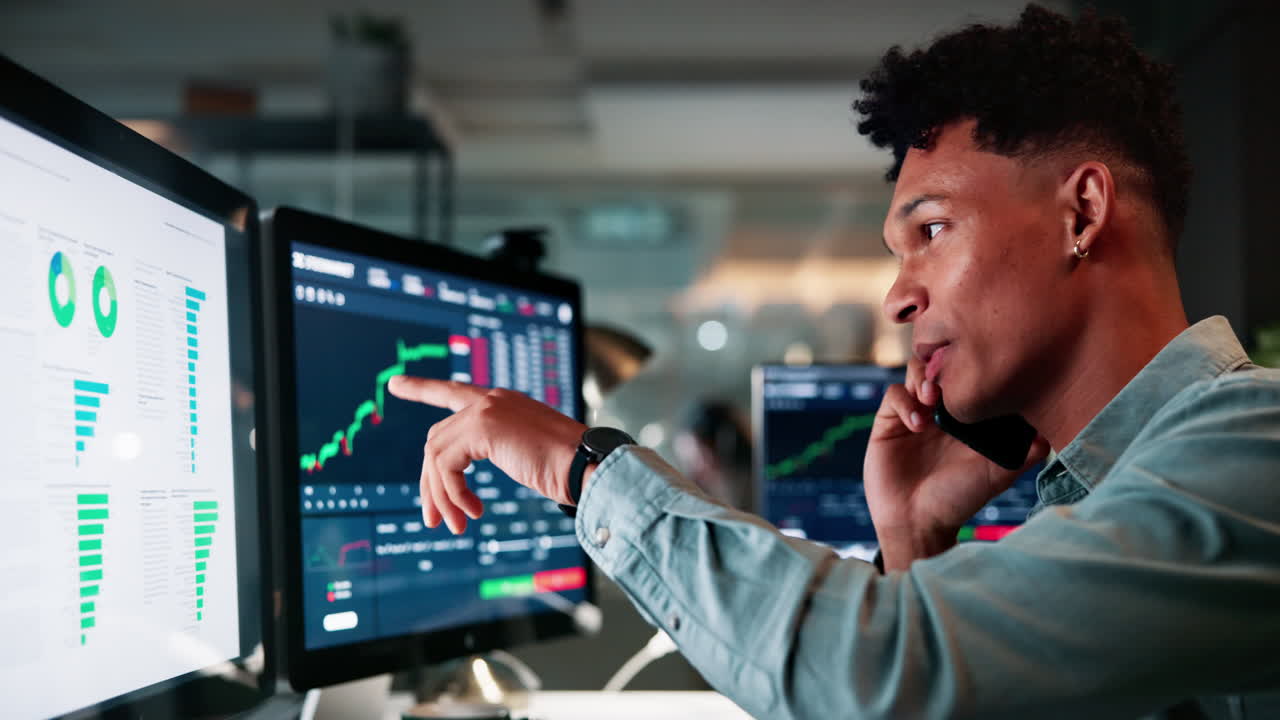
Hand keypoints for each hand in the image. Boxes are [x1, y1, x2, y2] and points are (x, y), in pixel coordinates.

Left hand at [386, 376, 587, 533]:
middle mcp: (491, 399)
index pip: (453, 391)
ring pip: (436, 454)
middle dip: (430, 482)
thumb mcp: (525, 456)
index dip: (423, 388)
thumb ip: (497, 452)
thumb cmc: (568, 469)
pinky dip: (453, 494)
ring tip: (457, 525)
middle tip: (432, 519)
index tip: (395, 384)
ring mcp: (486, 408)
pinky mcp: (483, 425)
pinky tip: (472, 513)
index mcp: (502, 402)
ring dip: (442, 496)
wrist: (588, 466)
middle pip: (437, 438)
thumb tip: (466, 481)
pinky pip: (446, 465)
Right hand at [863, 361, 1047, 570]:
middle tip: (952, 384)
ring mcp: (914, 413)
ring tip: (932, 399)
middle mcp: (940, 410)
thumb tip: (1050, 434)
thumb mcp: (998, 475)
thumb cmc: (959, 499)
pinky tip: (917, 424)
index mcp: (966, 416)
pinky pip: (894, 395)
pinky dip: (906, 402)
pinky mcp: (889, 422)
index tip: (980, 375)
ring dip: (924, 379)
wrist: (918, 521)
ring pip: (916, 372)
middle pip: (941, 364)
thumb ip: (1024, 454)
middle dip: (946, 365)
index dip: (972, 368)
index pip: (969, 375)